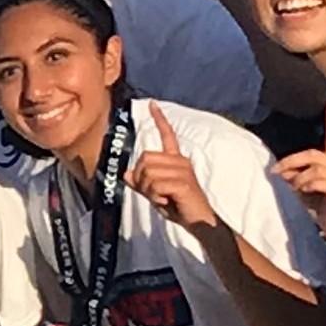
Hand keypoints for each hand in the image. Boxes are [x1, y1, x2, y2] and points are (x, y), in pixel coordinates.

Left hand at [125, 106, 220, 231]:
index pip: (167, 134)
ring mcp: (182, 171)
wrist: (199, 221)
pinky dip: (155, 197)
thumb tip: (125, 173)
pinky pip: (155, 186)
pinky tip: (167, 201)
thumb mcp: (156, 194)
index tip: (152, 104)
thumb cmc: (179, 206)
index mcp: (175, 160)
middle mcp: (180, 161)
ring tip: (162, 198)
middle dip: (141, 178)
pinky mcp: (183, 183)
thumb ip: (141, 183)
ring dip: (148, 190)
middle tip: (153, 192)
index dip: (159, 119)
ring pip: (147, 173)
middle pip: (144, 158)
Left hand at [272, 108, 325, 241]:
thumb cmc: (323, 206)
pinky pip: (325, 183)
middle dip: (292, 160)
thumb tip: (279, 169)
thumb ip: (295, 176)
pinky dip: (309, 184)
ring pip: (318, 168)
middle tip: (277, 170)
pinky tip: (303, 190)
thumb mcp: (305, 189)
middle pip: (315, 154)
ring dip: (299, 177)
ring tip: (294, 187)